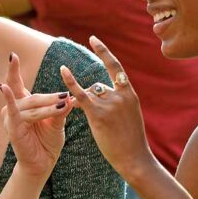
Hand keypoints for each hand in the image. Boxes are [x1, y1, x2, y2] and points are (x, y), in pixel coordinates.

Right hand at [1, 52, 73, 177]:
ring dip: (49, 107)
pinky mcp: (12, 127)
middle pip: (33, 96)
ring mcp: (11, 118)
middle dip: (51, 97)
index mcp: (23, 105)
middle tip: (67, 96)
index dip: (13, 69)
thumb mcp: (57, 123)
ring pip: (33, 106)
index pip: (16, 83)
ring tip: (64, 105)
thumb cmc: (48, 142)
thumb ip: (61, 109)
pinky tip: (3, 88)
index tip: (12, 55)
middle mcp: (14, 109)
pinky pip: (12, 111)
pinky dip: (8, 99)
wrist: (43, 163)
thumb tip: (71, 97)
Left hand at [58, 36, 156, 178]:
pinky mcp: (99, 114)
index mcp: (130, 94)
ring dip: (87, 109)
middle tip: (95, 113)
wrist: (135, 158)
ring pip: (90, 96)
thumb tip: (99, 91)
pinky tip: (62, 70)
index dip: (103, 52)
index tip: (93, 39)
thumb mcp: (129, 116)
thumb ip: (118, 101)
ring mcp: (111, 104)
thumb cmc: (130, 141)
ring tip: (100, 127)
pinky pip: (81, 95)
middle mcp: (121, 95)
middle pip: (97, 86)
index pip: (115, 67)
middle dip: (92, 99)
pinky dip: (71, 82)